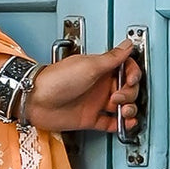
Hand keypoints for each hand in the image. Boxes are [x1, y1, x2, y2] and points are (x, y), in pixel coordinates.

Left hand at [26, 38, 141, 134]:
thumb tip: (127, 44)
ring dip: (129, 108)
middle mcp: (99, 85)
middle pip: (127, 88)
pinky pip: (111, 122)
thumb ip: (111, 58)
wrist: (35, 101)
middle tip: (118, 97)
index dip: (133, 74)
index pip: (126, 69)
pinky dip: (121, 124)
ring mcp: (95, 102)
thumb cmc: (56, 80)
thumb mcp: (88, 66)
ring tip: (122, 110)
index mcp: (100, 69)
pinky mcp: (90, 118)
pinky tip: (126, 122)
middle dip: (129, 93)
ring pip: (122, 106)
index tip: (131, 79)